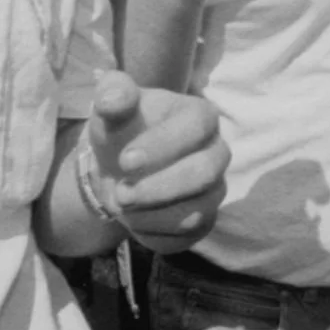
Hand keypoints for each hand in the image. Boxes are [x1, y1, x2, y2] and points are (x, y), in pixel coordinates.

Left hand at [86, 70, 228, 253]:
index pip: (197, 126)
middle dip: (157, 188)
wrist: (120, 169)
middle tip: (121, 193)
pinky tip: (135, 218)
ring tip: (122, 204)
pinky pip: (187, 236)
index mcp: (201, 116)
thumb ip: (112, 94)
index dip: (163, 145)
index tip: (125, 160)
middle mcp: (217, 152)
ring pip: (196, 212)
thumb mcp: (112, 107)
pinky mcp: (206, 221)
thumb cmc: (123, 131)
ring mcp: (214, 189)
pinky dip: (153, 232)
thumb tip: (114, 96)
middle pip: (204, 174)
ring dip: (151, 214)